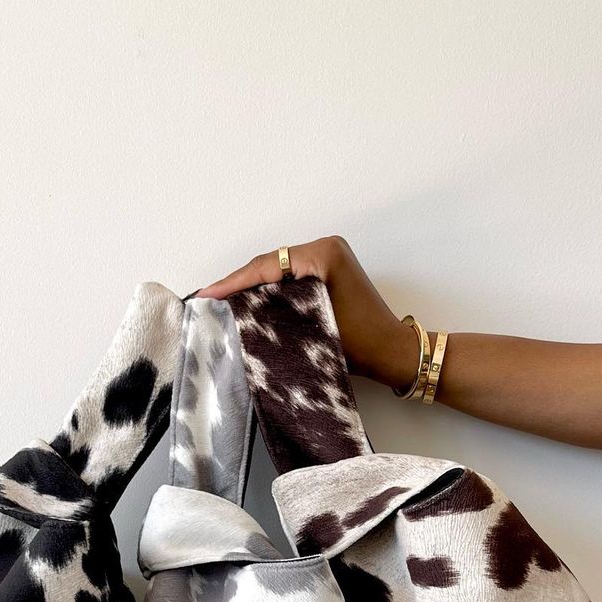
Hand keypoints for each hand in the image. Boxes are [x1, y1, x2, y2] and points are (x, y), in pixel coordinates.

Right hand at [196, 235, 418, 389]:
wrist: (392, 353)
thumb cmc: (362, 344)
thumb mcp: (313, 326)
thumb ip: (276, 313)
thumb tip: (239, 312)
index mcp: (323, 254)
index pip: (267, 266)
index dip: (234, 282)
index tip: (208, 294)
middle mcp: (326, 248)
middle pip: (269, 264)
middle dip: (238, 283)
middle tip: (208, 299)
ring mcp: (328, 258)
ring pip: (277, 271)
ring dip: (251, 286)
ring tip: (221, 301)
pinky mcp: (329, 271)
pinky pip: (290, 277)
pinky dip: (269, 290)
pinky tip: (248, 302)